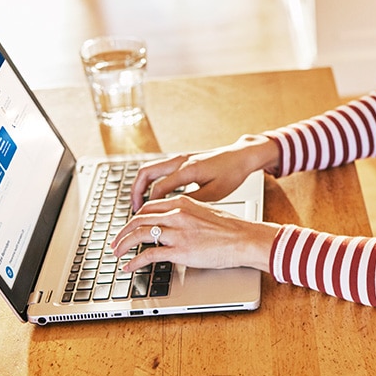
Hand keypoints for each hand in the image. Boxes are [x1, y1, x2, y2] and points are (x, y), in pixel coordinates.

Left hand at [111, 194, 280, 271]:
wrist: (244, 239)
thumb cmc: (231, 228)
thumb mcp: (206, 212)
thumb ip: (187, 215)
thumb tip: (174, 224)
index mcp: (183, 203)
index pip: (149, 207)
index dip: (134, 218)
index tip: (129, 226)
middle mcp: (176, 215)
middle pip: (138, 220)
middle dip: (123, 232)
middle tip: (116, 242)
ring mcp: (177, 233)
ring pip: (139, 235)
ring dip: (123, 245)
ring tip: (117, 254)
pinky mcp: (179, 251)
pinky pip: (148, 255)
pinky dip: (134, 262)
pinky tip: (128, 267)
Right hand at [131, 134, 280, 211]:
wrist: (241, 156)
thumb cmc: (232, 173)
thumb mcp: (215, 193)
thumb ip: (193, 201)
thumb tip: (173, 214)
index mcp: (188, 169)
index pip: (159, 188)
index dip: (149, 205)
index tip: (145, 219)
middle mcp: (180, 160)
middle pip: (145, 173)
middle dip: (135, 192)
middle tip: (134, 210)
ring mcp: (180, 157)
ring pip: (150, 169)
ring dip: (141, 185)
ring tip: (140, 204)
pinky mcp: (182, 159)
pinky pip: (159, 168)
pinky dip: (151, 181)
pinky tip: (155, 196)